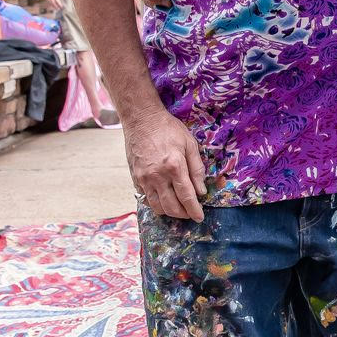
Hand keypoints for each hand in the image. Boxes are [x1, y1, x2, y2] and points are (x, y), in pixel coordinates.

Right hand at [127, 105, 206, 220]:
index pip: (186, 197)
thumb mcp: (190, 144)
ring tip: (178, 209)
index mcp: (174, 167)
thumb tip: (201, 191)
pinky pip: (145, 198)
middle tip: (191, 214)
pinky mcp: (135, 177)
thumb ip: (197, 169)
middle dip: (183, 214)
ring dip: (169, 212)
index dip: (194, 210)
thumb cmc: (168, 129)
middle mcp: (157, 176)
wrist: (141, 119)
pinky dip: (156, 204)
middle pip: (171, 207)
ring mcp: (143, 178)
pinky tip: (164, 200)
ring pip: (156, 206)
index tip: (199, 217)